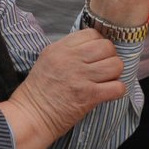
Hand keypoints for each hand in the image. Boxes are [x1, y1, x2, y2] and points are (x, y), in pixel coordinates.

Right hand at [0, 29, 124, 148]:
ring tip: (106, 80)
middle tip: (104, 68)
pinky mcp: (89, 96)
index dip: (99, 43)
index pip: (92, 34)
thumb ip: (68, 50)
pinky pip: (117, 87)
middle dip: (110, 57)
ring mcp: (81, 77)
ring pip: (115, 65)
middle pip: (107, 47)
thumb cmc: (39, 90)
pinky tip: (108, 93)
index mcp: (60, 48)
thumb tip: (92, 47)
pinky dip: (117, 90)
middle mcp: (71, 59)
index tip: (97, 55)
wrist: (31, 115)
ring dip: (115, 73)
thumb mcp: (48, 59)